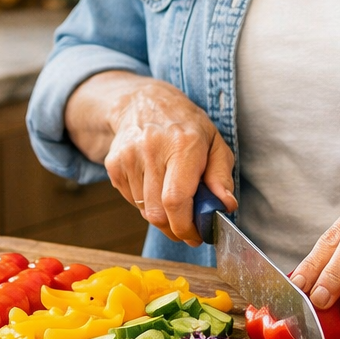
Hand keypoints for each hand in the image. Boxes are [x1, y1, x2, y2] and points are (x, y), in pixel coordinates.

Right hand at [86, 75, 235, 244]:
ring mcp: (128, 158)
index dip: (185, 226)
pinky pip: (131, 201)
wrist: (142, 103)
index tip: (196, 235)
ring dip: (161, 215)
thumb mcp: (214, 143)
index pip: (176, 200)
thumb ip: (221, 176)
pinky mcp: (114, 165)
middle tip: (187, 228)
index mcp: (183, 144)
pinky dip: (145, 203)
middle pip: (157, 212)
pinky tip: (154, 184)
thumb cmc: (185, 125)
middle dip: (174, 229)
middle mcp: (152, 150)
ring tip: (171, 197)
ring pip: (144, 210)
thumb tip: (226, 205)